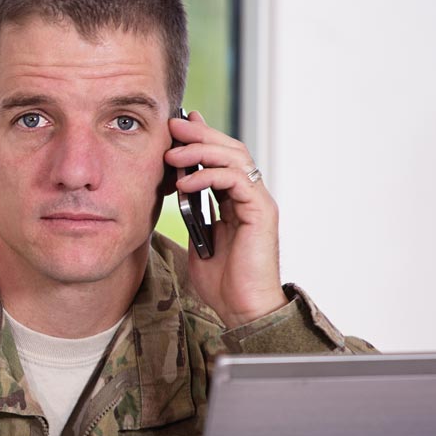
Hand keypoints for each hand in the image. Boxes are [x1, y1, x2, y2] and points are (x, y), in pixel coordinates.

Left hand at [166, 111, 286, 327]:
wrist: (242, 309)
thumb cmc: (222, 282)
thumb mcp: (198, 242)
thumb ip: (192, 217)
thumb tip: (175, 195)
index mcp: (235, 201)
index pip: (221, 159)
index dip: (201, 139)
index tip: (176, 127)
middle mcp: (250, 196)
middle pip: (230, 150)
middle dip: (200, 134)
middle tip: (174, 126)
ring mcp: (258, 202)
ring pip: (236, 158)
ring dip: (202, 150)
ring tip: (173, 153)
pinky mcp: (261, 212)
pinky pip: (237, 180)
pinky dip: (210, 176)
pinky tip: (185, 183)